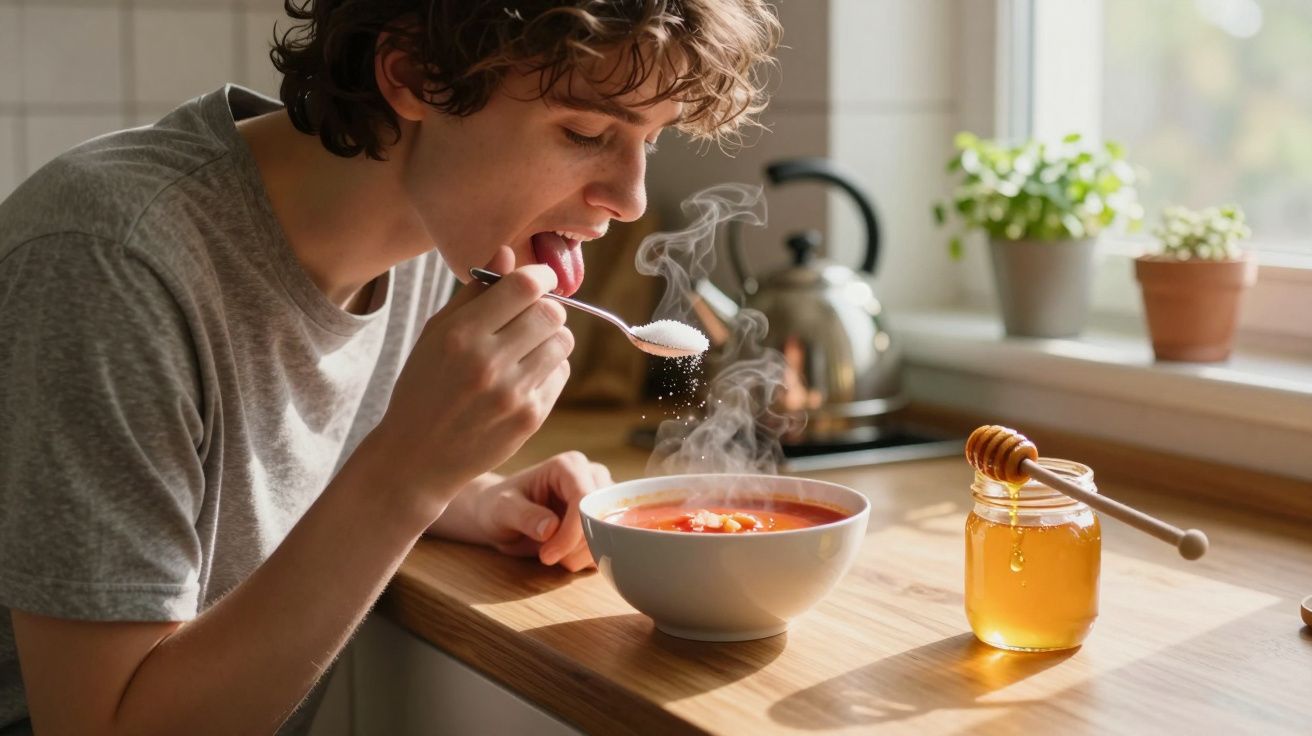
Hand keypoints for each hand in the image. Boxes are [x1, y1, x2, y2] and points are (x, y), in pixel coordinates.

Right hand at [365, 246, 573, 521]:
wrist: (417, 456)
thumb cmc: (424, 386)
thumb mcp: (435, 334)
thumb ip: (473, 293)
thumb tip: (507, 253)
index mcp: (461, 335)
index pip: (524, 287)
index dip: (540, 277)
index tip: (539, 280)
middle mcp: (488, 362)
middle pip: (552, 313)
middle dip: (546, 309)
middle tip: (532, 316)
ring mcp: (512, 393)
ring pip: (563, 343)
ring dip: (551, 338)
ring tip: (528, 347)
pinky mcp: (530, 418)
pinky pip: (560, 375)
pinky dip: (549, 369)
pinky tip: (524, 376)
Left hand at [440, 452, 612, 571]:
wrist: (502, 516)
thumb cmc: (499, 506)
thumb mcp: (501, 509)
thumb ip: (524, 515)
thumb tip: (550, 528)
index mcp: (569, 466)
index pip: (585, 500)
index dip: (571, 533)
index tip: (546, 556)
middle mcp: (592, 476)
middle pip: (603, 518)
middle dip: (577, 546)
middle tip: (547, 556)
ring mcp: (602, 498)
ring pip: (611, 534)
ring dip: (582, 555)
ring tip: (552, 554)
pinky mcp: (605, 519)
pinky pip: (611, 544)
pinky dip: (588, 559)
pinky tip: (565, 555)